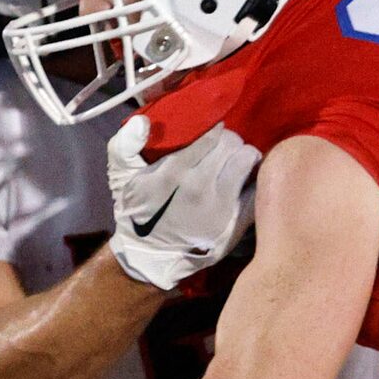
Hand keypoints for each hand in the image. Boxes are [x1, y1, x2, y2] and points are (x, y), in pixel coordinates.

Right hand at [107, 116, 259, 289]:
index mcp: (173, 173)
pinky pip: (257, 186)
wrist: (150, 256)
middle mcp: (199, 187)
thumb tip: (141, 121)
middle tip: (222, 151)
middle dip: (228, 143)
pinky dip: (253, 180)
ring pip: (248, 159)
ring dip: (242, 157)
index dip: (214, 131)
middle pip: (232, 143)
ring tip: (233, 164)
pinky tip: (242, 183)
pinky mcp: (236, 222)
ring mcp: (221, 206)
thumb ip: (124, 146)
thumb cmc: (137, 211)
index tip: (211, 136)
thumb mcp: (120, 178)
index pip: (212, 135)